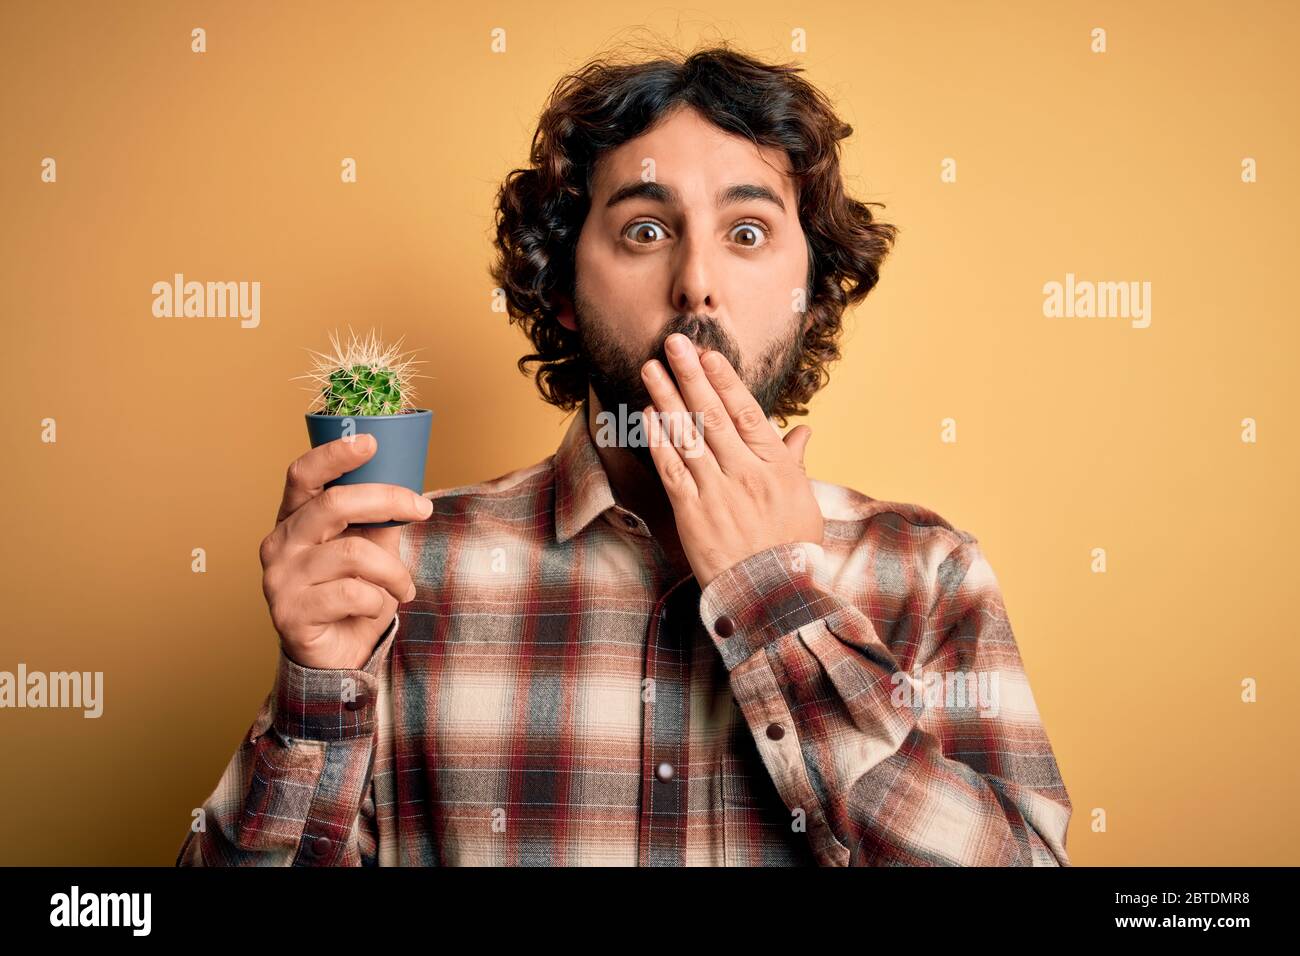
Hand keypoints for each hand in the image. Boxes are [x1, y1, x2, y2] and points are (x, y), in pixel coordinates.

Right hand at [259, 433, 433, 669]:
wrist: (336, 658)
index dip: (334, 454)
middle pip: (334, 504)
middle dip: (387, 500)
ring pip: (353, 553)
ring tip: (405, 588)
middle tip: (423, 510)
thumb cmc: (352, 597)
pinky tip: (376, 609)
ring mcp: (279, 578)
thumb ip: (378, 520)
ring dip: (393, 571)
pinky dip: (377, 600)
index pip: (303, 475)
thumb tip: (406, 487)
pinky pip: (351, 593)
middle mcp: (279, 543)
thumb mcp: (371, 552)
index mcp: (294, 519)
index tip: (371, 441)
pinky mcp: (289, 613)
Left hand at [639, 332, 823, 588]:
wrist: (769, 596)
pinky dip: (658, 440)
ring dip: (666, 399)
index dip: (725, 381)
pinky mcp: (692, 514)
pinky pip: (672, 470)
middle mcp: (745, 474)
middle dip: (690, 375)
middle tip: (673, 343)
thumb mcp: (804, 502)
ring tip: (650, 368)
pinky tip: (647, 416)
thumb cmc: (790, 549)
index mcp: (776, 467)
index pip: (746, 413)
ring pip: (687, 436)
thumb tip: (803, 430)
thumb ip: (796, 461)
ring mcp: (716, 493)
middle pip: (712, 415)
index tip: (708, 355)